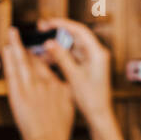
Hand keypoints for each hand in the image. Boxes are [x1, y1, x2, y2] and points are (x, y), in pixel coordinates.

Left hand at [2, 27, 74, 139]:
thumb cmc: (59, 132)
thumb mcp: (68, 109)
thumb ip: (63, 96)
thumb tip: (60, 91)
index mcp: (59, 86)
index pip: (48, 68)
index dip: (41, 57)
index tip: (36, 51)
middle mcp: (46, 83)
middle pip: (36, 61)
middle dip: (28, 49)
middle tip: (20, 36)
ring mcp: (32, 87)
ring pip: (24, 61)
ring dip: (18, 44)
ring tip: (13, 32)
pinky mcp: (19, 94)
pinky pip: (13, 72)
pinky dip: (10, 59)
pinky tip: (7, 48)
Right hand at [35, 18, 131, 139]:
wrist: (99, 115)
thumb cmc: (91, 99)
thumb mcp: (73, 76)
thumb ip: (61, 58)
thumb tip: (49, 43)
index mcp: (97, 53)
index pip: (79, 31)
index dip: (62, 24)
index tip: (47, 23)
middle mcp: (96, 54)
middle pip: (75, 37)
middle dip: (58, 34)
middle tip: (42, 30)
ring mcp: (92, 61)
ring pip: (72, 47)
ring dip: (57, 47)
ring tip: (41, 46)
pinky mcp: (88, 68)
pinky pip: (73, 57)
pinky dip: (61, 57)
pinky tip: (48, 58)